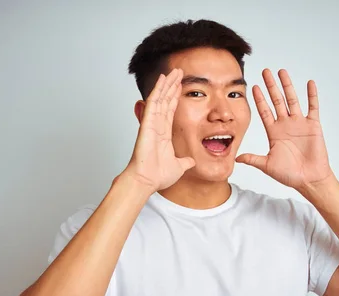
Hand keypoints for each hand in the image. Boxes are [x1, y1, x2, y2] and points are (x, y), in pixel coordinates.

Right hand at [123, 68, 194, 192]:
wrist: (147, 180)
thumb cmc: (157, 176)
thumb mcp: (179, 166)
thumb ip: (185, 162)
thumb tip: (191, 162)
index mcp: (163, 134)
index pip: (170, 111)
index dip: (175, 97)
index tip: (180, 86)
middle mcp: (157, 126)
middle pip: (165, 101)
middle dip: (172, 86)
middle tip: (178, 72)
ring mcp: (152, 123)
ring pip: (160, 98)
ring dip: (167, 84)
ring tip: (174, 71)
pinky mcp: (148, 123)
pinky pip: (154, 103)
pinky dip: (158, 90)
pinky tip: (163, 79)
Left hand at [236, 69, 334, 190]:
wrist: (309, 180)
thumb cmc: (289, 174)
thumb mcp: (267, 165)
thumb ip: (253, 159)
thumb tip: (237, 158)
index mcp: (274, 132)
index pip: (264, 111)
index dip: (259, 99)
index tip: (254, 86)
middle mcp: (285, 125)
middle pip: (277, 100)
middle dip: (271, 86)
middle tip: (266, 71)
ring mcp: (299, 124)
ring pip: (292, 100)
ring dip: (287, 86)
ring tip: (282, 72)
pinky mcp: (313, 126)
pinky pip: (312, 107)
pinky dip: (312, 95)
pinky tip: (309, 83)